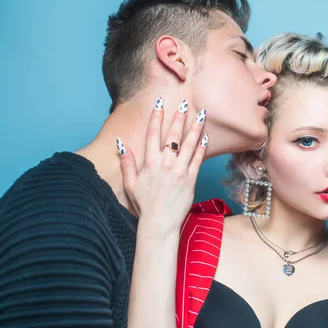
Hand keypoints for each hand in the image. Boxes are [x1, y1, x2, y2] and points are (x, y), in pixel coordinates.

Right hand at [118, 100, 207, 235]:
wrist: (159, 223)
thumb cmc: (144, 205)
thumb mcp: (130, 184)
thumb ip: (127, 163)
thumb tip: (121, 144)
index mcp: (149, 163)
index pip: (152, 134)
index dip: (156, 117)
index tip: (159, 104)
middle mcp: (165, 164)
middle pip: (172, 136)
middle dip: (178, 118)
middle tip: (183, 103)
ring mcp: (180, 171)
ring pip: (188, 144)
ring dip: (194, 128)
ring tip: (201, 114)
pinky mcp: (191, 179)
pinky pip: (198, 159)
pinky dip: (202, 147)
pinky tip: (206, 136)